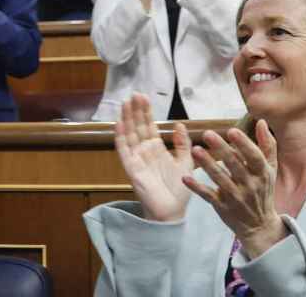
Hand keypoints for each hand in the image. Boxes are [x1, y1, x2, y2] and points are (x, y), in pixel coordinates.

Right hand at [115, 94, 193, 221]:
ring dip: (127, 119)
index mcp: (157, 149)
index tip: (143, 97)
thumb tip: (179, 124)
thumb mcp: (186, 162)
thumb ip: (182, 144)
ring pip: (129, 135)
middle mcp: (144, 151)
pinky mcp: (131, 168)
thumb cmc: (179, 189)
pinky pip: (124, 151)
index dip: (146, 112)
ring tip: (126, 103)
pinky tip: (119, 124)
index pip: (149, 126)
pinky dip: (120, 138)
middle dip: (136, 111)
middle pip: (138, 127)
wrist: (172, 211)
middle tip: (134, 94)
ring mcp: (136, 159)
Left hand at [182, 120, 286, 259]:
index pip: (254, 157)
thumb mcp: (270, 169)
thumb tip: (260, 121)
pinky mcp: (222, 206)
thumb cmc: (263, 190)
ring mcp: (235, 197)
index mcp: (262, 174)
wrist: (259, 225)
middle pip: (234, 165)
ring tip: (195, 150)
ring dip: (207, 164)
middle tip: (207, 134)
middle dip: (221, 149)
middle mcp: (250, 185)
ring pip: (220, 179)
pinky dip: (197, 187)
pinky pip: (208, 195)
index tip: (232, 131)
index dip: (244, 144)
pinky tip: (186, 178)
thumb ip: (267, 145)